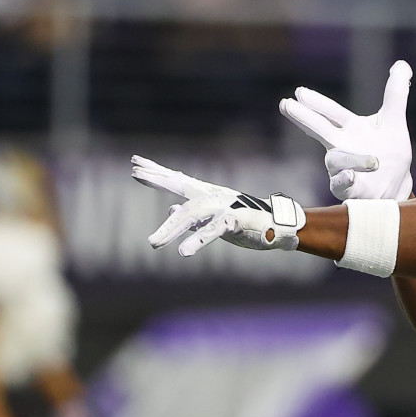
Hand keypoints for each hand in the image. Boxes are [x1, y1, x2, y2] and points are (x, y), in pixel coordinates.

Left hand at [131, 156, 304, 256]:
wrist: (280, 227)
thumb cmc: (248, 222)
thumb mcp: (214, 218)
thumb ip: (191, 215)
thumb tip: (170, 209)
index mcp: (208, 195)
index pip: (178, 180)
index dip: (156, 173)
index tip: (134, 164)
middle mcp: (214, 196)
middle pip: (181, 185)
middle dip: (158, 178)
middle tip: (136, 172)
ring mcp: (225, 207)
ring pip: (193, 214)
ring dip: (171, 229)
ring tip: (153, 243)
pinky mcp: (237, 221)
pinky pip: (215, 230)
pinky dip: (199, 240)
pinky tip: (184, 252)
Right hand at [279, 61, 413, 200]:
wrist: (396, 184)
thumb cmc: (388, 151)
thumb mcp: (394, 120)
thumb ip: (396, 93)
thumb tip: (402, 64)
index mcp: (350, 129)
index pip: (331, 113)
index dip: (316, 103)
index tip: (299, 92)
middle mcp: (341, 147)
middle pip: (320, 130)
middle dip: (304, 117)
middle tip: (286, 104)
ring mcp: (342, 168)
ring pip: (336, 160)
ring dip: (347, 158)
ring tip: (372, 160)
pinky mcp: (349, 189)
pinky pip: (342, 184)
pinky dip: (345, 179)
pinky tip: (349, 175)